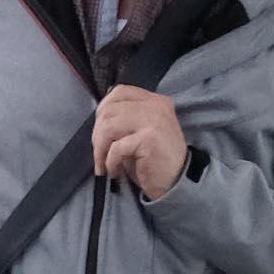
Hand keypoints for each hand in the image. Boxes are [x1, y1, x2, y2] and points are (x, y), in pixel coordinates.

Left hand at [92, 85, 189, 201]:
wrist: (176, 182)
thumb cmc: (154, 159)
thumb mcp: (141, 131)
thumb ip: (125, 118)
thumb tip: (98, 118)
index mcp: (155, 101)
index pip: (119, 92)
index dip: (102, 109)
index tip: (98, 129)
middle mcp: (156, 106)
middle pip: (109, 110)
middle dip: (97, 134)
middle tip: (99, 153)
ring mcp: (154, 120)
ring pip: (108, 127)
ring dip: (100, 149)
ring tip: (104, 164)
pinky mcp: (150, 138)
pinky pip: (116, 148)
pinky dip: (110, 163)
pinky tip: (115, 171)